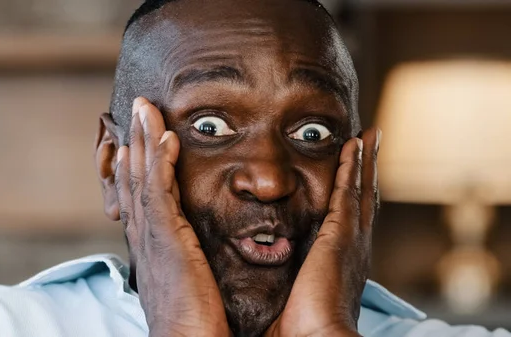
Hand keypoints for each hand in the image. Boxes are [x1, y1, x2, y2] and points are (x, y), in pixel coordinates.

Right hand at [114, 97, 230, 336]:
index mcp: (149, 240)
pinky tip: (165, 137)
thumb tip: (193, 242)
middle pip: (133, 176)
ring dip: (143, 140)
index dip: (137, 160)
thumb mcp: (185, 274)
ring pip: (141, 177)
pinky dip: (159, 162)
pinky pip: (159, 191)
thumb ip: (185, 252)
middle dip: (134, 140)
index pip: (138, 191)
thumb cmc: (193, 316)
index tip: (140, 134)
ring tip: (146, 109)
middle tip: (138, 108)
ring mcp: (151, 235)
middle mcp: (143, 233)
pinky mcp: (166, 239)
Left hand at [265, 129, 380, 336]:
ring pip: (360, 190)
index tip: (351, 173)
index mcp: (342, 262)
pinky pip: (349, 192)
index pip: (349, 220)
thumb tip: (270, 273)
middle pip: (362, 199)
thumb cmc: (300, 326)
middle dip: (365, 172)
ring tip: (367, 137)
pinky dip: (352, 167)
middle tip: (368, 144)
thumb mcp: (296, 294)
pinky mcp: (342, 235)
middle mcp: (354, 247)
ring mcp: (351, 239)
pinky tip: (352, 145)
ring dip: (363, 162)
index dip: (352, 195)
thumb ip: (290, 277)